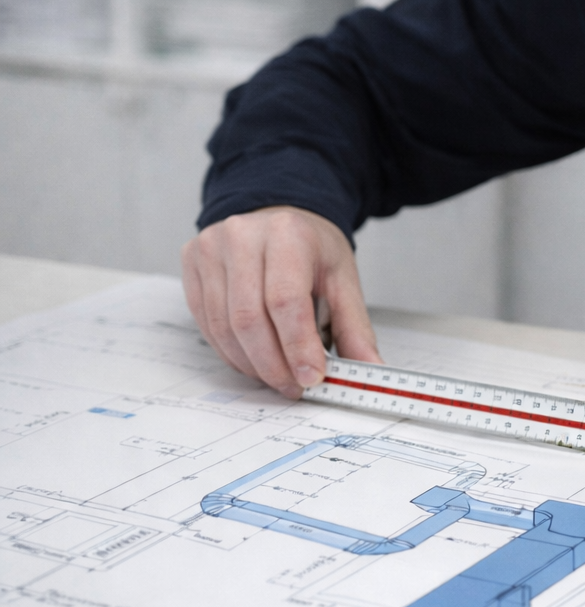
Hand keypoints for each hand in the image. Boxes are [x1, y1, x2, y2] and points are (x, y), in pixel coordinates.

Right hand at [181, 206, 381, 398]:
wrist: (281, 219)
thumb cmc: (312, 250)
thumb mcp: (343, 282)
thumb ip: (355, 330)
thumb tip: (370, 371)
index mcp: (288, 234)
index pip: (286, 300)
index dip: (297, 346)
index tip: (312, 377)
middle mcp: (243, 236)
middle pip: (249, 318)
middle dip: (273, 364)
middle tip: (295, 386)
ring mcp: (211, 249)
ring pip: (223, 327)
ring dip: (251, 364)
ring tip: (278, 377)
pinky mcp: (192, 266)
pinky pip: (206, 323)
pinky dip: (231, 352)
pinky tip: (253, 360)